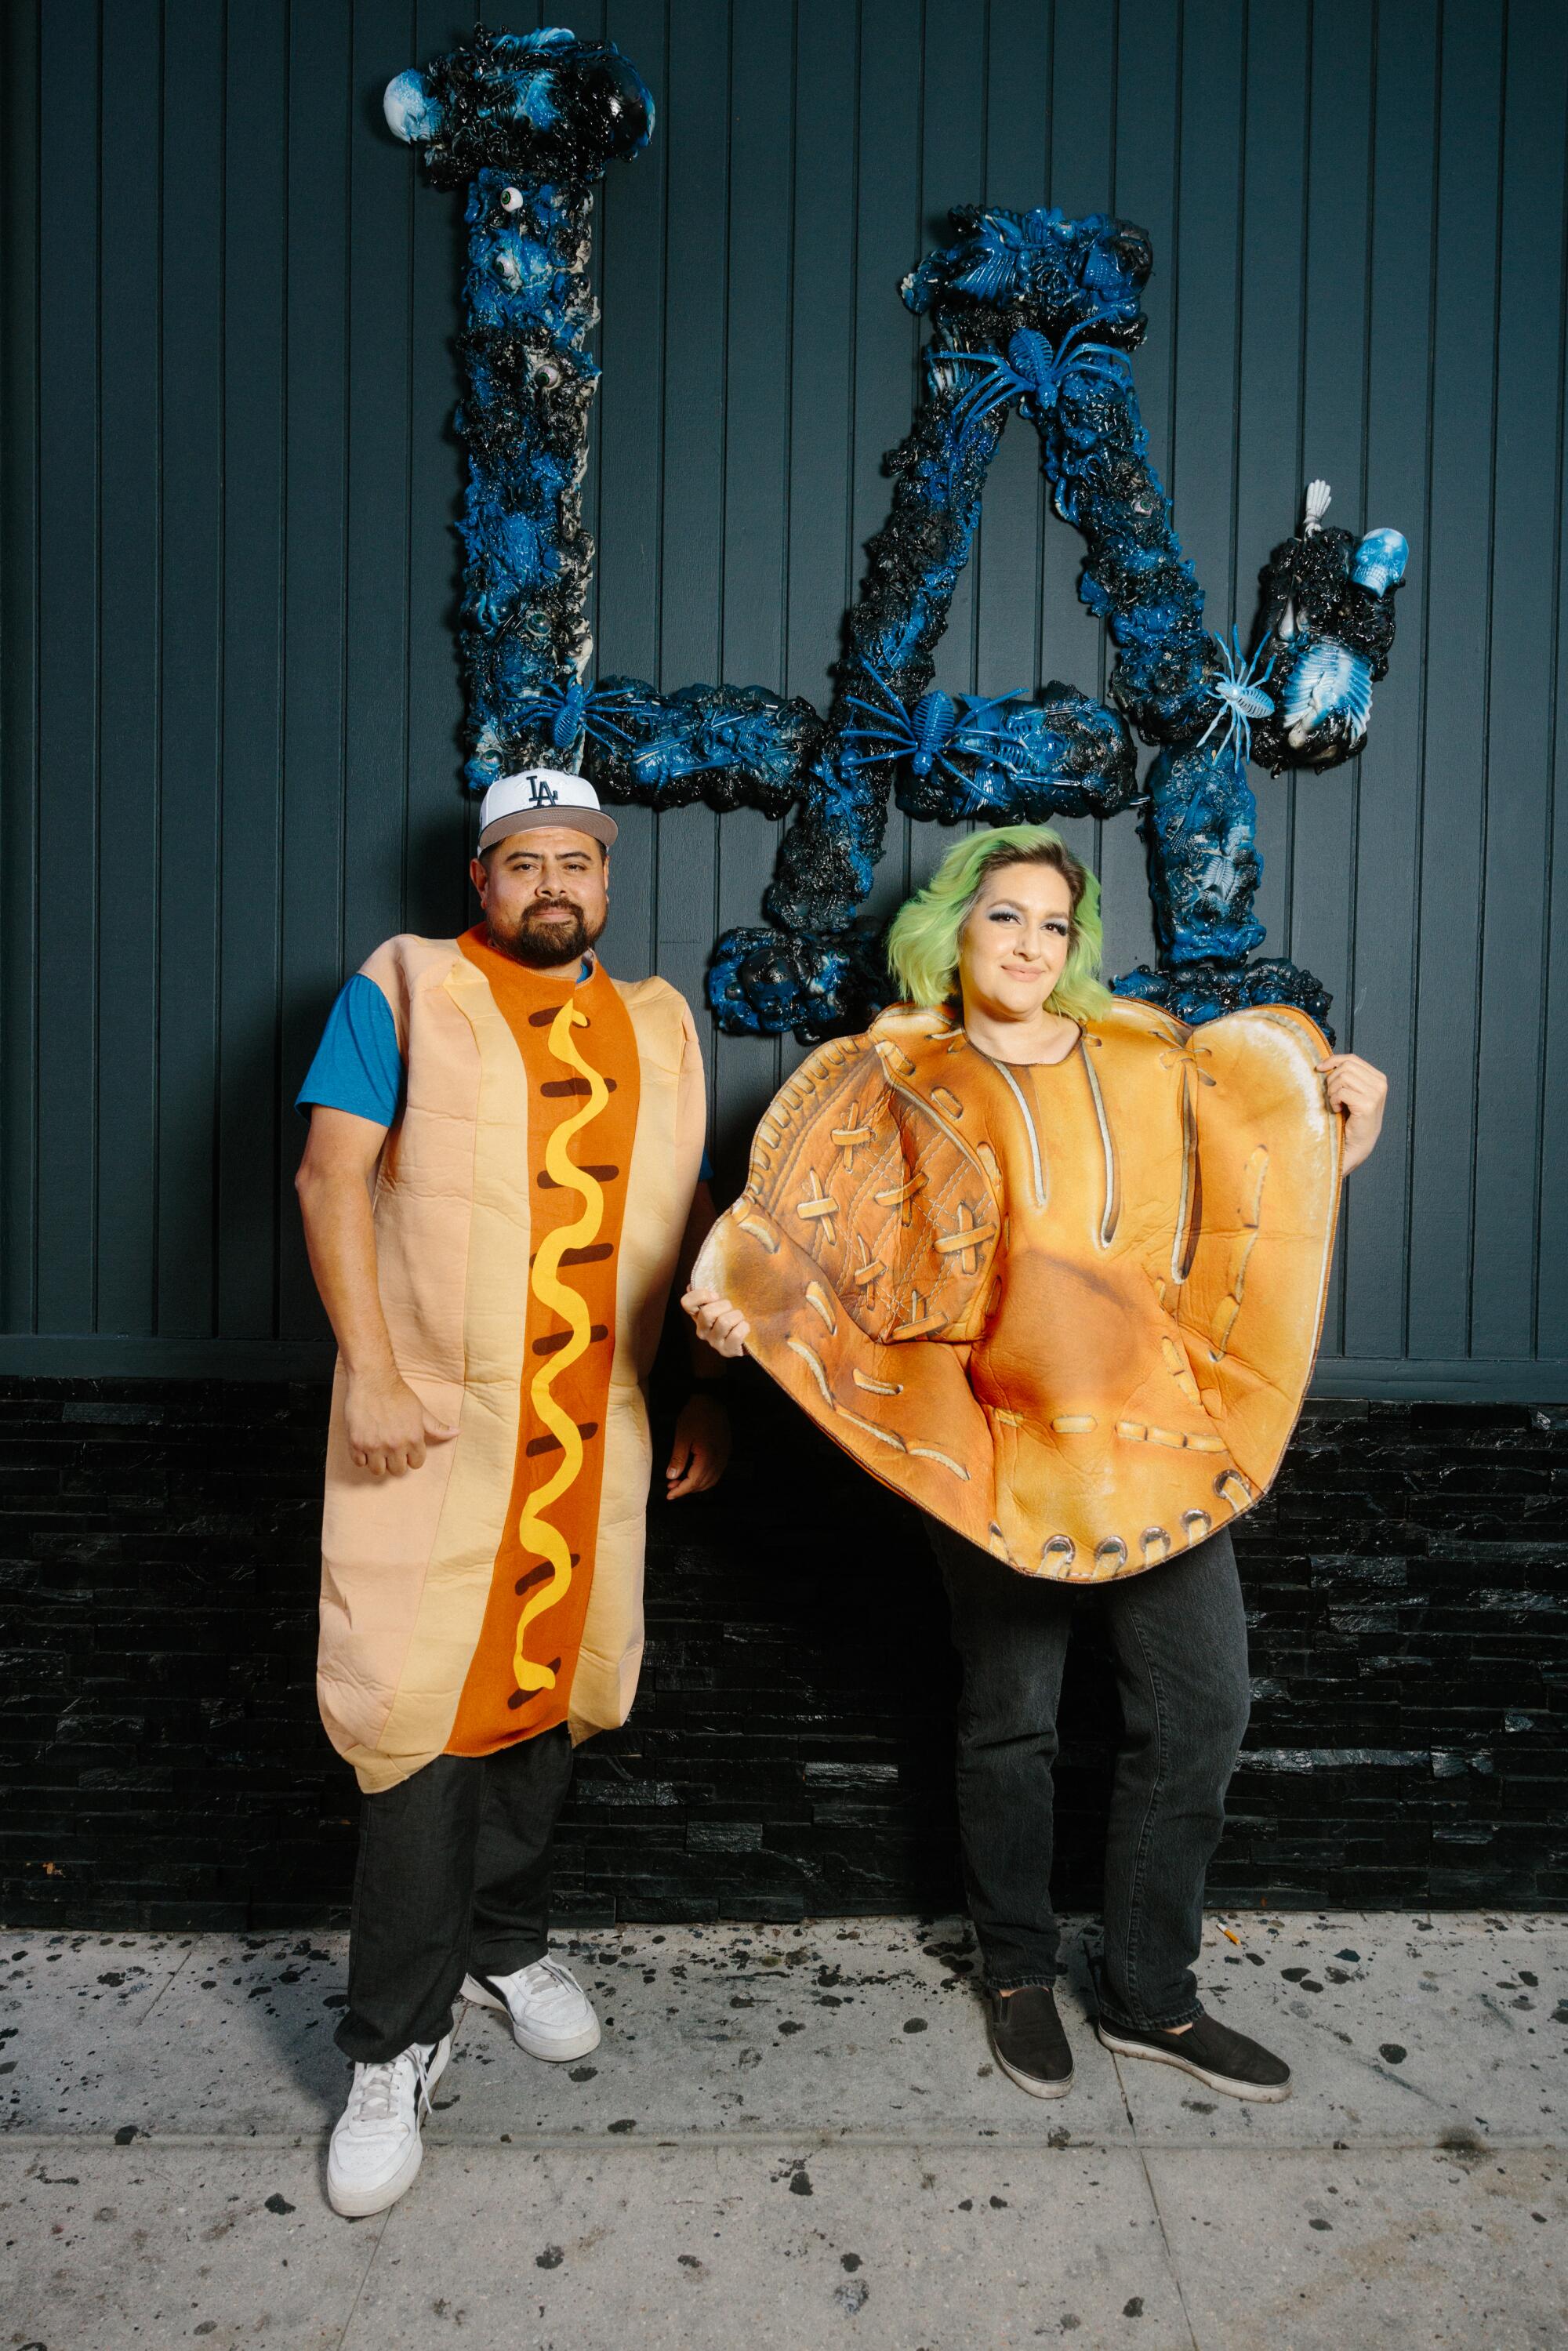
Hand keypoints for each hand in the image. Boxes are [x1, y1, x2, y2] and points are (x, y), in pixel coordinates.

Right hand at [344, 1368, 456, 1476]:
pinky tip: (365, 1445)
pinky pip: (359, 1463)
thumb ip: (436, 1427)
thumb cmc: (398, 1394)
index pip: (416, 1464)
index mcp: (413, 1438)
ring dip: (378, 1462)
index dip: (411, 1456)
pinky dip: (361, 1457)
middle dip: (395, 1461)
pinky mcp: (356, 1443)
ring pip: (378, 1471)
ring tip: (377, 1448)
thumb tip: (457, 1432)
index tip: (405, 1448)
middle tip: (390, 1449)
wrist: (373, 1380)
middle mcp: (395, 1445)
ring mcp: (375, 1445)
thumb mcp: (420, 1410)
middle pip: (398, 1471)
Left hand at [666, 1393, 731, 1497]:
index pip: (693, 1482)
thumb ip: (678, 1459)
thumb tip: (671, 1477)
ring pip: (711, 1480)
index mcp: (707, 1457)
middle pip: (703, 1484)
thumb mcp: (682, 1436)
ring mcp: (724, 1456)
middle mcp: (719, 1459)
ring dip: (696, 1485)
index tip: (669, 1495)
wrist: (711, 1399)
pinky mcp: (726, 1451)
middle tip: (671, 1488)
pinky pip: (717, 1472)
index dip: (681, 1490)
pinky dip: (705, 1478)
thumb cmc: (695, 1416)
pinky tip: (694, 1474)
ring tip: (680, 1482)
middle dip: (687, 1489)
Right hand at [681, 1285, 750, 1358]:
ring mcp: (713, 1342)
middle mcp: (702, 1330)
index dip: (701, 1295)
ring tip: (740, 1319)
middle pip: (707, 1312)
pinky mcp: (726, 1351)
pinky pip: (736, 1334)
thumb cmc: (734, 1314)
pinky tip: (744, 1327)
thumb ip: (709, 1291)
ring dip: (737, 1316)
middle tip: (732, 1309)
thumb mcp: (722, 1301)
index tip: (716, 1295)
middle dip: (725, 1305)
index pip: (686, 1303)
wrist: (750, 1335)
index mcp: (698, 1315)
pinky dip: (744, 1327)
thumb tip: (691, 1285)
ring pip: (724, 1322)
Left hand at [1316, 1052, 1388, 1175]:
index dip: (1333, 1061)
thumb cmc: (1351, 1117)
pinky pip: (1341, 1092)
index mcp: (1378, 1077)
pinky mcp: (1367, 1104)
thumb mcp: (1352, 1091)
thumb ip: (1346, 1076)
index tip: (1319, 1068)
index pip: (1352, 1058)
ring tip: (1336, 1103)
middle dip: (1332, 1080)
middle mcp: (1380, 1084)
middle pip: (1346, 1067)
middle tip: (1332, 1095)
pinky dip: (1334, 1101)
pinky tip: (1338, 1110)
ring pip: (1343, 1077)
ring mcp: (1375, 1094)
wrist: (1357, 1143)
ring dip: (1332, 1091)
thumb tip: (1325, 1062)